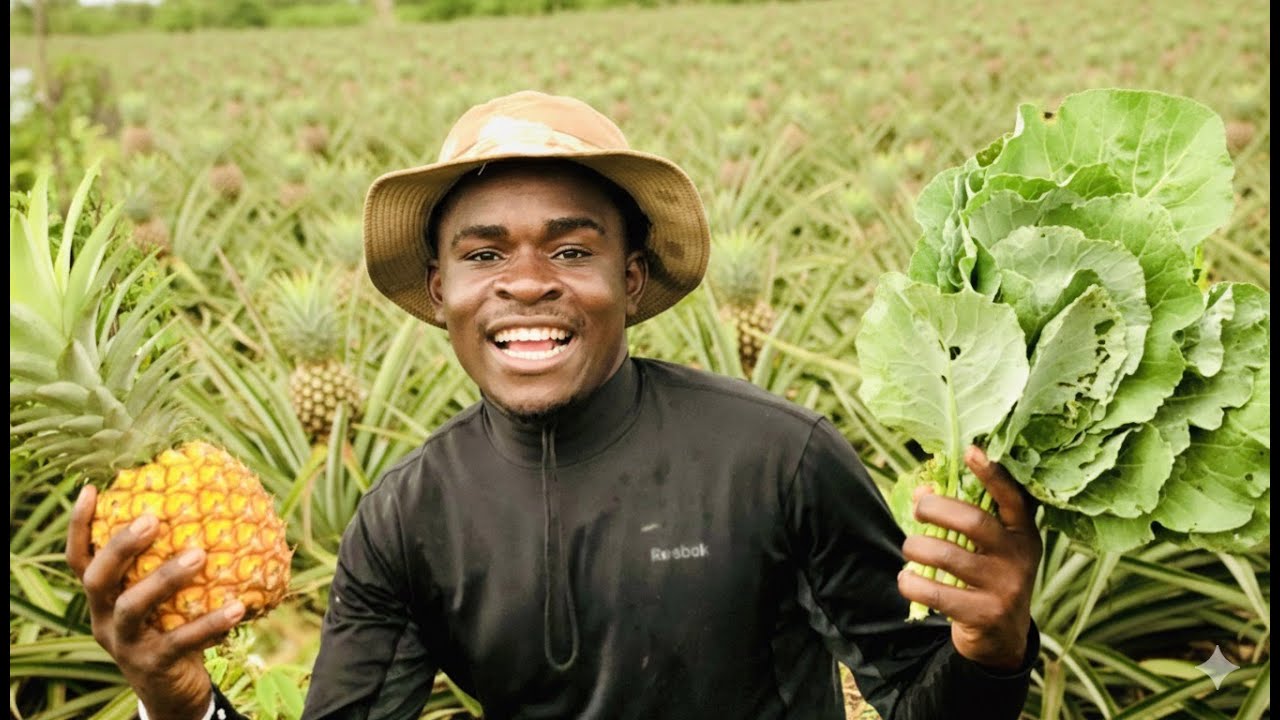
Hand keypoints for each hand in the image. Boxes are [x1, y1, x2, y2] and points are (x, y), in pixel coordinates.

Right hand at [66, 485, 244, 719]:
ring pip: (134, 606)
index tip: (92, 489)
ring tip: (200, 554)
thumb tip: (209, 508)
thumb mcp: (163, 599)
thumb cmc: (170, 628)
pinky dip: (210, 623)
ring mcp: (126, 644)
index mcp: (103, 599)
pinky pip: (181, 640)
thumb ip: (170, 563)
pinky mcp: (153, 665)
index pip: (80, 559)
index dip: (80, 526)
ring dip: (165, 577)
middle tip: (153, 517)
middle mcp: (104, 619)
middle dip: (121, 546)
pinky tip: (237, 606)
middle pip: (98, 579)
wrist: (172, 692)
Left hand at [897, 446, 1042, 670]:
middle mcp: (1019, 558)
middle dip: (935, 508)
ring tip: (909, 549)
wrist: (1002, 639)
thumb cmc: (988, 578)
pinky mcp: (984, 614)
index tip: (970, 450)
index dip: (992, 473)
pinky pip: (936, 592)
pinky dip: (911, 582)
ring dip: (916, 548)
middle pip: (973, 522)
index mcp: (1023, 534)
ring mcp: (1004, 588)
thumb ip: (963, 519)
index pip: (1011, 498)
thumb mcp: (988, 548)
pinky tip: (906, 579)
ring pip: (947, 555)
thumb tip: (922, 489)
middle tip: (918, 509)